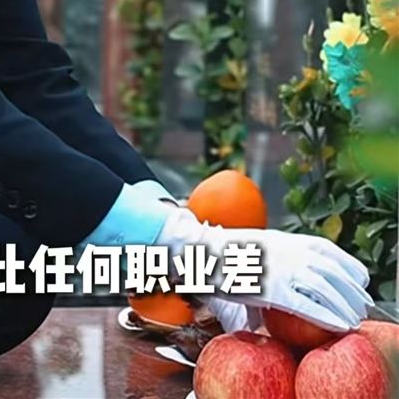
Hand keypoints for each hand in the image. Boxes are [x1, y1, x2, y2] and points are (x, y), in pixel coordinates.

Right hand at [156, 207, 372, 333]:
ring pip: (324, 287)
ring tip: (354, 318)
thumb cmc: (226, 253)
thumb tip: (289, 273)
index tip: (361, 277)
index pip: (326, 248)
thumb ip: (278, 257)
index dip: (348, 263)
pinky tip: (337, 324)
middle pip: (331, 268)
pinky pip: (306, 304)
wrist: (201, 251)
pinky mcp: (271, 289)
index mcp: (285, 238)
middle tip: (362, 304)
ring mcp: (280, 269)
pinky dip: (326, 315)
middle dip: (352, 288)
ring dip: (344, 304)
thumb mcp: (258, 247)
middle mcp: (288, 250)